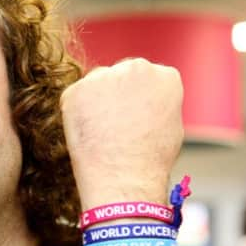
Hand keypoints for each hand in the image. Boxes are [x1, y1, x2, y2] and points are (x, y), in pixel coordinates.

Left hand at [60, 58, 183, 209]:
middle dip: (116, 95)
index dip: (137, 100)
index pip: (145, 77)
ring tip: (101, 133)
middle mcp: (135, 67)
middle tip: (113, 125)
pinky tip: (86, 134)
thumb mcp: (171, 125)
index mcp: (164, 75)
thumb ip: (156, 102)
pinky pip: (74, 99)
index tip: (134, 118)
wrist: (123, 178)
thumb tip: (143, 99)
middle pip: (119, 75)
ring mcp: (102, 77)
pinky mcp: (75, 90)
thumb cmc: (150, 160)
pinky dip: (76, 113)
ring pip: (96, 85)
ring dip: (95, 102)